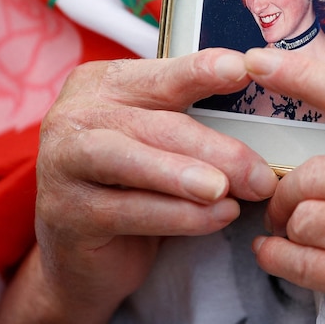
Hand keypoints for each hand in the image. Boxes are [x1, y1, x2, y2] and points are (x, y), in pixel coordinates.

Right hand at [0, 49, 278, 323]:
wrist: (84, 254)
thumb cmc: (134, 184)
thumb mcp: (161, 143)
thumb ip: (196, 123)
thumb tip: (263, 125)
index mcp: (103, 83)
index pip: (161, 75)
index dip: (201, 71)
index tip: (242, 69)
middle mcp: (75, 114)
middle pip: (154, 124)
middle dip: (214, 148)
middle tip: (260, 172)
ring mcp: (62, 162)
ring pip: (132, 163)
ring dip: (185, 176)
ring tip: (226, 191)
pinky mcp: (64, 212)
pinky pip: (126, 211)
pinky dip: (177, 216)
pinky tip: (215, 218)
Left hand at [245, 48, 324, 323]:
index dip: (302, 75)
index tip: (262, 63)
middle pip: (313, 171)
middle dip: (288, 189)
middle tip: (286, 201)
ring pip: (302, 217)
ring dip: (291, 228)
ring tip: (300, 233)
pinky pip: (298, 261)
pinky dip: (276, 257)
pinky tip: (277, 253)